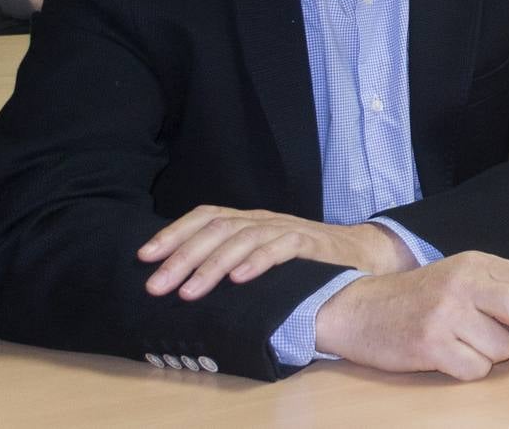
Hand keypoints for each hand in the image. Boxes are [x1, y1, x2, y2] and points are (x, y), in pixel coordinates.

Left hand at [138, 205, 414, 299]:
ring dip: (210, 266)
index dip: (173, 233)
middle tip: (156, 286)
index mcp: (250, 220)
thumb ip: (234, 261)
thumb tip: (183, 282)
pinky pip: (280, 248)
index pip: (205, 216)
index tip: (144, 257)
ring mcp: (287, 229)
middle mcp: (264, 219)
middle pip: (216, 229)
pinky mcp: (311, 243)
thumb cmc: (307, 262)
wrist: (364, 254)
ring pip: (241, 239)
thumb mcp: (265, 256)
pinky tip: (238, 279)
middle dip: (181, 257)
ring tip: (188, 292)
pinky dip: (257, 262)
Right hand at [313, 251, 508, 380]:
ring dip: (494, 356)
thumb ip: (498, 288)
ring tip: (469, 346)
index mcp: (476, 263)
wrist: (360, 310)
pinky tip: (452, 357)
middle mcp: (464, 284)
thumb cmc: (417, 299)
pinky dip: (471, 370)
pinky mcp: (431, 344)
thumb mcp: (459, 276)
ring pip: (502, 348)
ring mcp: (447, 314)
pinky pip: (476, 369)